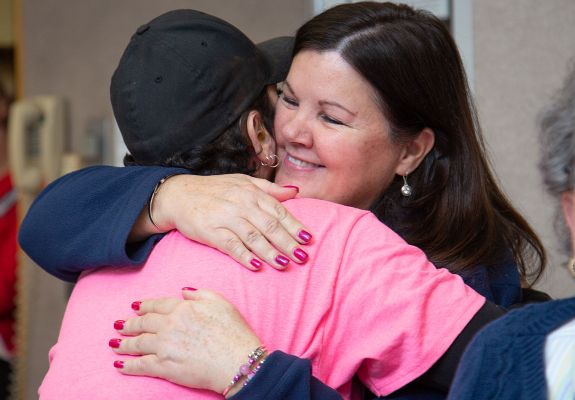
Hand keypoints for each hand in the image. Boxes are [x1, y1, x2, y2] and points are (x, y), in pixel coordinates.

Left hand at [111, 288, 261, 396]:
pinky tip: (119, 364)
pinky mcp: (164, 367)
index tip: (135, 306)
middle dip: (129, 324)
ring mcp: (165, 346)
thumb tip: (183, 291)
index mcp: (183, 308)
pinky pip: (141, 365)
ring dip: (124, 343)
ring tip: (114, 343)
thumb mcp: (221, 303)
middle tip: (119, 325)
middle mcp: (170, 325)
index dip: (144, 305)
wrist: (237, 361)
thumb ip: (200, 294)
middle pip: (143, 323)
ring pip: (138, 343)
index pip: (157, 305)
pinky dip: (128, 365)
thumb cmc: (234, 332)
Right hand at [153, 174, 312, 269]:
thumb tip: (296, 192)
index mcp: (251, 193)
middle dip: (287, 242)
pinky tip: (256, 266)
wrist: (178, 195)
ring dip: (270, 252)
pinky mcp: (211, 231)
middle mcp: (241, 204)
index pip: (278, 210)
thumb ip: (269, 189)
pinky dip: (244, 256)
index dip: (294, 225)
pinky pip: (230, 245)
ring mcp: (226, 218)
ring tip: (284, 264)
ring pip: (253, 237)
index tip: (308, 239)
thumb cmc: (214, 190)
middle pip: (269, 226)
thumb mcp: (243, 182)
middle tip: (302, 256)